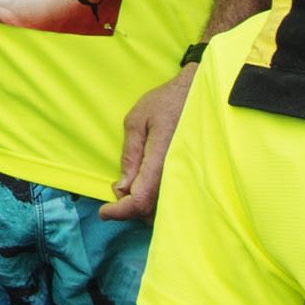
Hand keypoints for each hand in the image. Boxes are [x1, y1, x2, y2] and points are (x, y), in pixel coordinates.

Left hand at [99, 64, 195, 220]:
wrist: (200, 92)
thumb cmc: (167, 102)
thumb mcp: (137, 120)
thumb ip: (129, 155)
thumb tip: (122, 187)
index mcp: (161, 159)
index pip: (141, 199)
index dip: (120, 211)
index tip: (104, 212)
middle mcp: (177, 173)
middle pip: (152, 211)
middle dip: (129, 207)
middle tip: (117, 188)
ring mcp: (187, 175)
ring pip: (162, 207)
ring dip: (142, 203)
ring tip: (130, 182)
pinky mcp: (191, 174)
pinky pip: (171, 196)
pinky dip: (155, 197)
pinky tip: (145, 180)